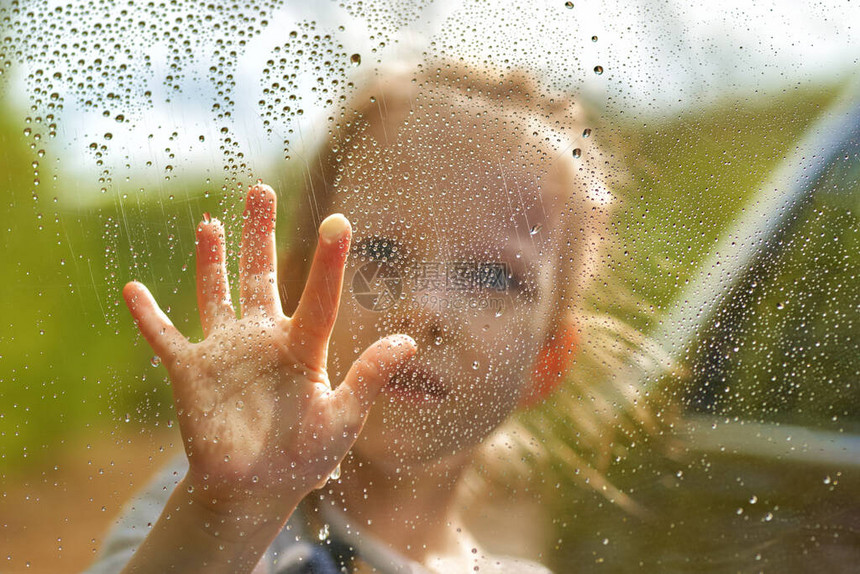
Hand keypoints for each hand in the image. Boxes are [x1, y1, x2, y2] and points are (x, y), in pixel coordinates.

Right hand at [123, 183, 415, 518]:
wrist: (255, 489)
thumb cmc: (304, 457)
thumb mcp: (342, 420)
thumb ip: (368, 379)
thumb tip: (409, 342)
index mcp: (302, 347)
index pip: (319, 297)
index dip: (328, 262)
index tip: (339, 222)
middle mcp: (263, 338)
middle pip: (260, 274)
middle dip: (259, 232)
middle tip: (260, 190)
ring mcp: (225, 351)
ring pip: (216, 292)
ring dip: (211, 259)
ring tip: (211, 222)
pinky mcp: (190, 372)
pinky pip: (165, 337)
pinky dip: (148, 316)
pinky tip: (131, 288)